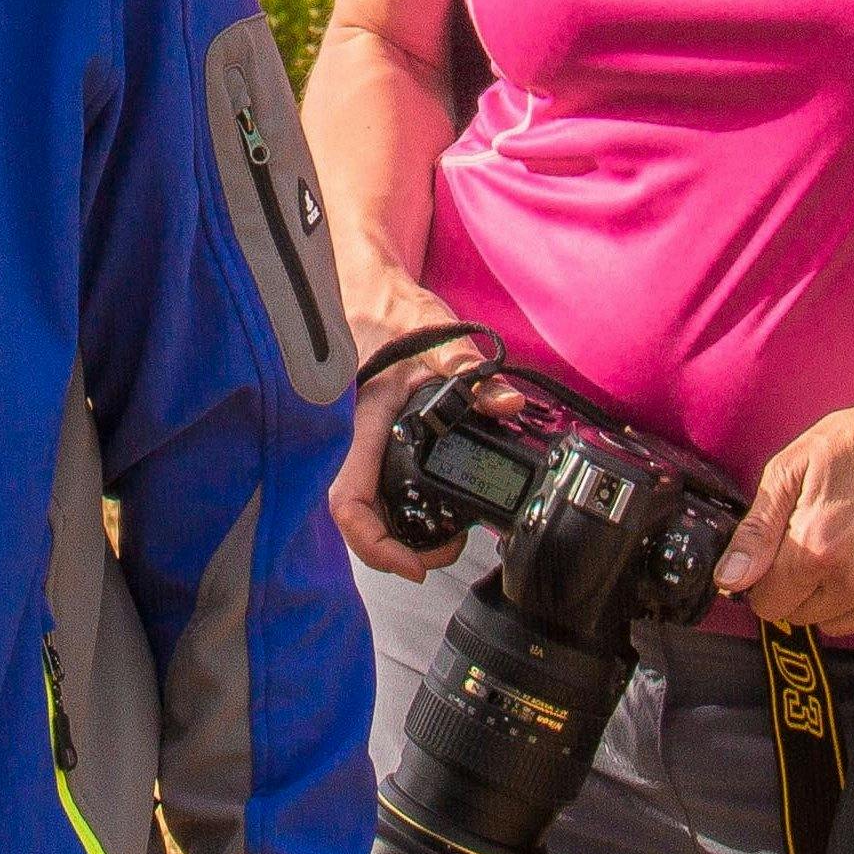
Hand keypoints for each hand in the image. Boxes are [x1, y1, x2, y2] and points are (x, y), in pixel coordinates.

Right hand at [327, 285, 473, 579]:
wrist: (363, 290)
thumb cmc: (389, 310)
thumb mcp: (436, 333)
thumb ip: (473, 371)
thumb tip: (508, 403)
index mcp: (361, 419)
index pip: (349, 499)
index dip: (375, 544)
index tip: (414, 564)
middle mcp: (345, 437)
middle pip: (352, 519)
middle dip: (394, 550)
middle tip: (441, 552)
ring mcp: (348, 441)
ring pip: (357, 509)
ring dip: (392, 534)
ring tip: (438, 538)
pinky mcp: (358, 440)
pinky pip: (365, 489)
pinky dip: (390, 511)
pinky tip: (419, 510)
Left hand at [710, 345, 853, 632]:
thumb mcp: (790, 470)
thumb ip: (755, 532)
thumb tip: (729, 579)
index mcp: (818, 548)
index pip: (766, 604)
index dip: (763, 579)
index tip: (776, 552)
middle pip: (797, 616)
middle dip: (794, 585)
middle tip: (813, 538)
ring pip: (831, 623)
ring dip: (827, 595)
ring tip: (843, 544)